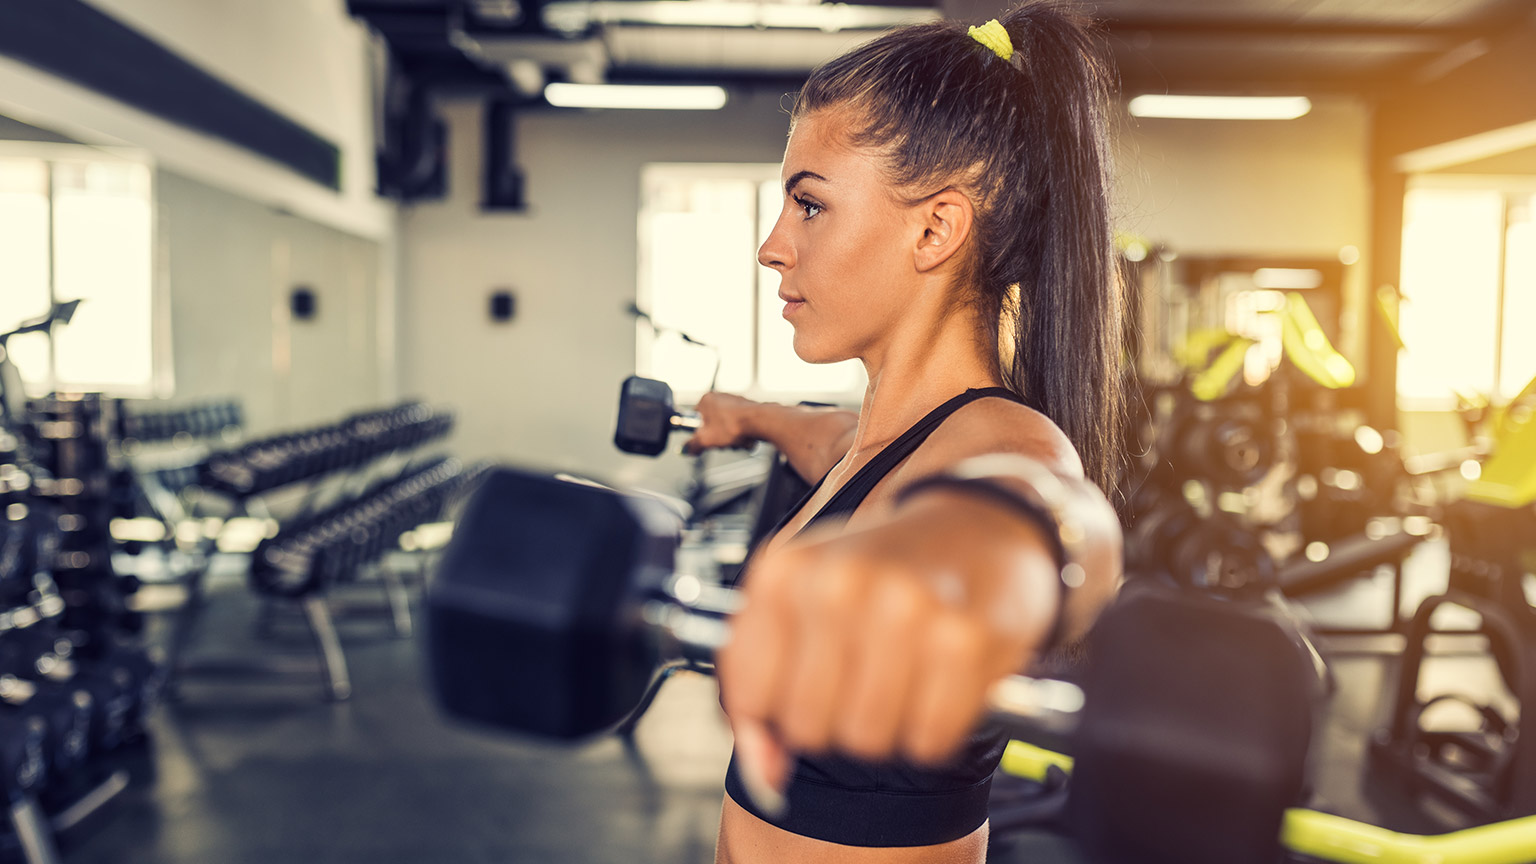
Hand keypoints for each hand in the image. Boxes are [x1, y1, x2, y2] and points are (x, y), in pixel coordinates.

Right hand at [683, 392, 759, 454]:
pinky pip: (739, 426)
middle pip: (712, 425)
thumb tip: (687, 449)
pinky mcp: (747, 409)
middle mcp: (721, 397)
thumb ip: (693, 445)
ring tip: (735, 441)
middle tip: (721, 442)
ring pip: (726, 427)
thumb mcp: (706, 440)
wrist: (762, 422)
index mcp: (706, 400)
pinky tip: (744, 438)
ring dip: (730, 438)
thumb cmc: (736, 424)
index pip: (695, 419)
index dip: (699, 433)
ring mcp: (735, 402)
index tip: (703, 441)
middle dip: (717, 438)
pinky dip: (741, 435)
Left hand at [716, 491, 1062, 806]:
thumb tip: (766, 776)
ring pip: (868, 740)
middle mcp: (840, 584)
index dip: (778, 711)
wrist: (979, 525)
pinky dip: (937, 727)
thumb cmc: (883, 568)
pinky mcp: (966, 641)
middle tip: (865, 675)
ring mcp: (905, 610)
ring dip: (889, 725)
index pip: (751, 696)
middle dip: (836, 719)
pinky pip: (929, 740)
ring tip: (904, 673)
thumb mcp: (803, 603)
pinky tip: (941, 680)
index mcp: (784, 571)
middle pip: (808, 727)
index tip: (803, 687)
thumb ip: (766, 690)